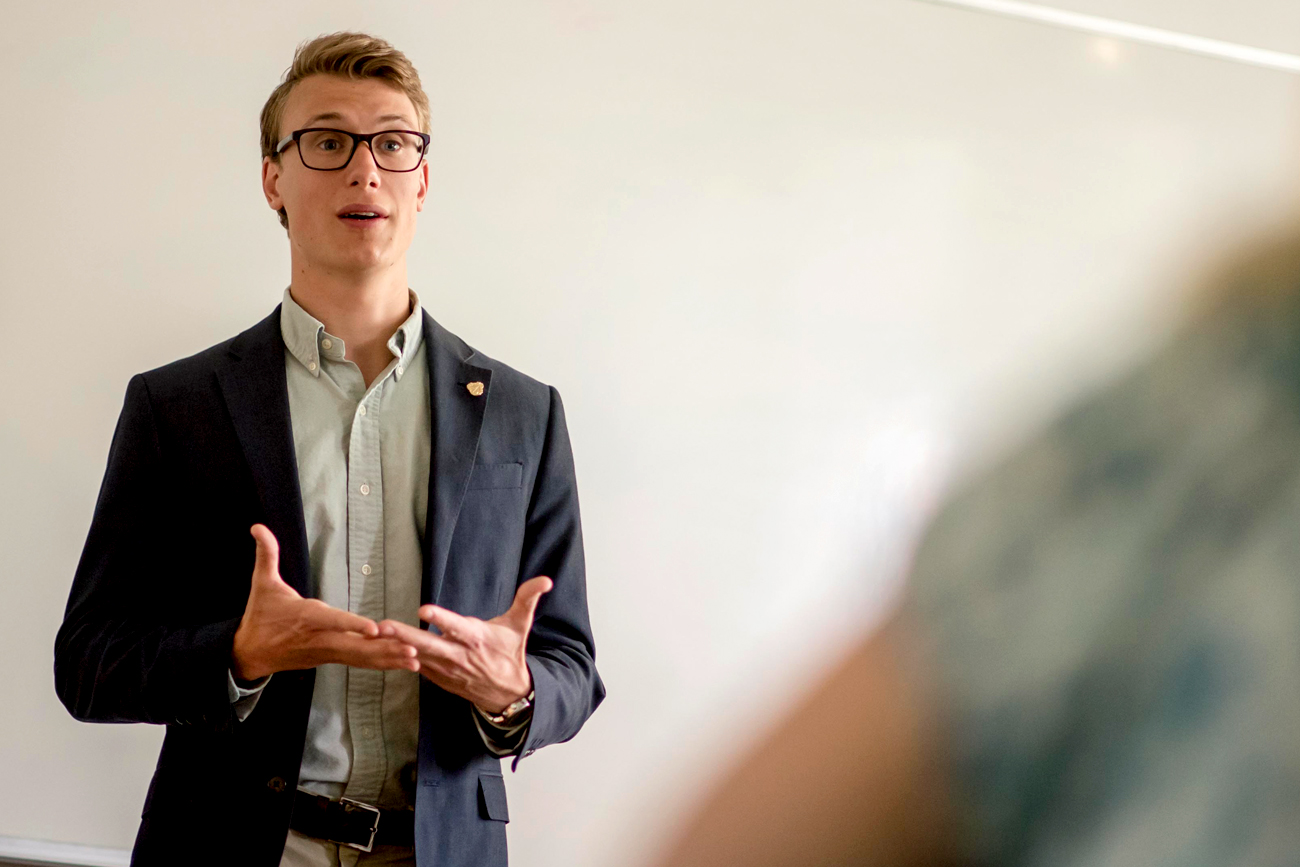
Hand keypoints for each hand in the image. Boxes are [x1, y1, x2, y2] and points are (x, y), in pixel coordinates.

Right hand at [231, 524, 419, 679]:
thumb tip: (257, 526)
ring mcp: (326, 652)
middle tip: (412, 650)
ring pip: (360, 658)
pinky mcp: (330, 659)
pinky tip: (400, 663)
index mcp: (306, 618)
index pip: (332, 621)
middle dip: (384, 649)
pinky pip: (358, 662)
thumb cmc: (260, 616)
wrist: (249, 654)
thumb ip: (266, 554)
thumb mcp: (261, 584)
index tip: (373, 629)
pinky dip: (380, 663)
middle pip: (355, 647)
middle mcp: (320, 638)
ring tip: (415, 659)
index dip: (352, 625)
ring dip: (388, 659)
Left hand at [377, 576, 552, 712]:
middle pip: (429, 644)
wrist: (509, 694)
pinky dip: (400, 660)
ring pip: (418, 656)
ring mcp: (447, 670)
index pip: (457, 627)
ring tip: (374, 636)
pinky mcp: (439, 679)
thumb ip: (528, 599)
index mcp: (477, 638)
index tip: (424, 610)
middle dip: (405, 635)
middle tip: (383, 625)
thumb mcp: (520, 625)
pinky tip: (381, 651)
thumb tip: (547, 580)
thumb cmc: (510, 653)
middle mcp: (460, 655)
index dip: (441, 619)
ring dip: (396, 647)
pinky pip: (417, 668)